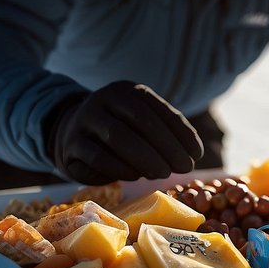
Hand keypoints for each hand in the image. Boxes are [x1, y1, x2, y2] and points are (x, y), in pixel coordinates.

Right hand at [46, 82, 203, 183]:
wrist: (72, 132)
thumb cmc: (120, 130)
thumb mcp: (142, 123)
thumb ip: (165, 132)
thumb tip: (192, 155)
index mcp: (127, 91)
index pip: (158, 109)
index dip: (181, 132)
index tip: (196, 154)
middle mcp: (104, 99)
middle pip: (139, 121)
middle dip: (166, 147)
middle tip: (184, 168)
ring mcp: (85, 120)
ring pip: (117, 138)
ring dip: (145, 159)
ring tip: (163, 174)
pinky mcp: (72, 144)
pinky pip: (98, 157)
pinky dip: (120, 168)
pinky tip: (136, 176)